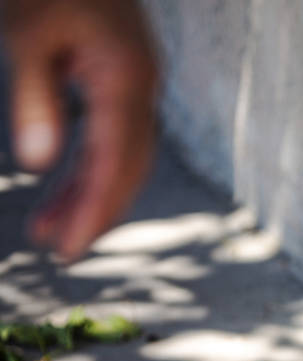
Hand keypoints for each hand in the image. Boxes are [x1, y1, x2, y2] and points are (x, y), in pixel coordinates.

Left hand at [2, 0, 158, 260]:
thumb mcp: (27, 32)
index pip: (117, 161)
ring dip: (91, 192)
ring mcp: (137, 81)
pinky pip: (115, 134)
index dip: (95, 209)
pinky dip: (92, 164)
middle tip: (60, 252)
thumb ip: (35, 98)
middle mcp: (142, 86)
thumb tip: (37, 164)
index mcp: (127, 79)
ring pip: (124, 154)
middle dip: (96, 211)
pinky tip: (66, 181)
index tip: (68, 247)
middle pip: (129, 166)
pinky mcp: (122, 75)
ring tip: (50, 227)